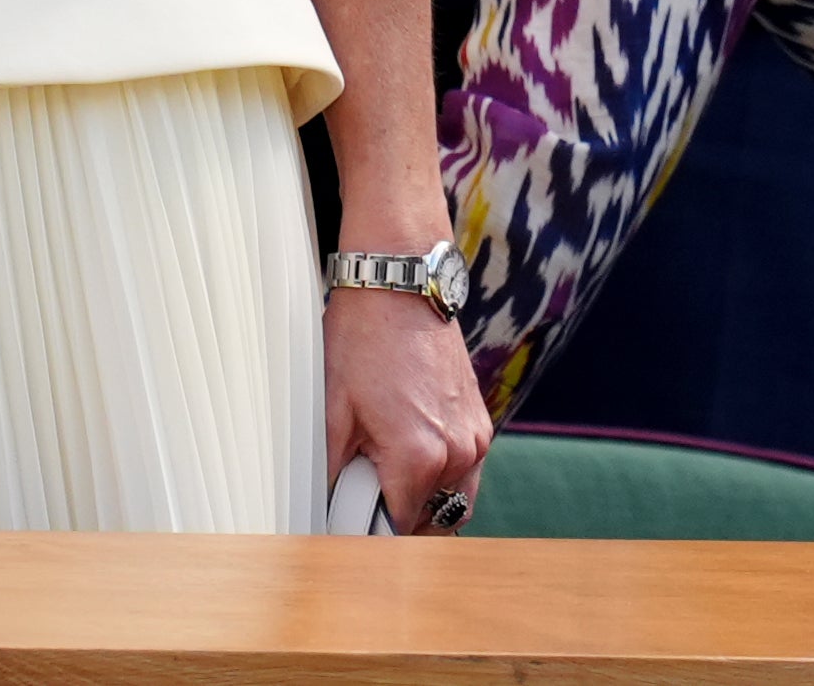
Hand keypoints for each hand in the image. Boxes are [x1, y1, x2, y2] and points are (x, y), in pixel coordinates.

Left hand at [325, 289, 491, 534]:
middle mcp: (456, 454)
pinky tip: (411, 443)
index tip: (353, 514)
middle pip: (430, 520)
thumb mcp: (334, 409)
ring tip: (387, 461)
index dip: (371, 526)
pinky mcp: (481, 422)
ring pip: (452, 499)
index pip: (399, 529)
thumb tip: (332, 511)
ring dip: (423, 496)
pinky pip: (465, 470)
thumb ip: (337, 472)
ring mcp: (475, 439)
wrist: (400, 285)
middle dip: (399, 512)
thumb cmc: (362, 339)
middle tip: (366, 484)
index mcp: (417, 458)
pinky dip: (441, 471)